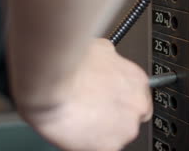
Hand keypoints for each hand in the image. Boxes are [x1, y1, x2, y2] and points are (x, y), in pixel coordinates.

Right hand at [19, 38, 151, 150]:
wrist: (49, 81)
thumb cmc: (69, 63)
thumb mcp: (98, 48)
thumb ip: (109, 60)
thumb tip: (106, 58)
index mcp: (137, 80)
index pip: (138, 97)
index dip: (119, 100)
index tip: (108, 100)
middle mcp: (137, 104)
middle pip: (129, 117)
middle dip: (112, 115)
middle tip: (91, 110)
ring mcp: (125, 127)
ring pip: (115, 135)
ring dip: (101, 129)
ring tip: (79, 118)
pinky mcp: (109, 146)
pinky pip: (101, 147)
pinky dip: (88, 142)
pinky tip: (76, 128)